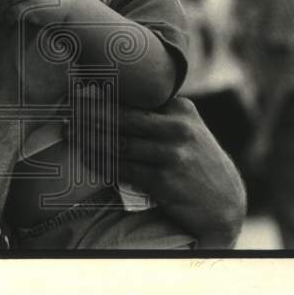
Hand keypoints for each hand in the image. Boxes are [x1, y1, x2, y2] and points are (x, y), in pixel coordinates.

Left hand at [84, 97, 246, 247]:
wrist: (224, 201)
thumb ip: (160, 114)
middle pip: (123, 119)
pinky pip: (124, 170)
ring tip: (71, 133)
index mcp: (181, 110)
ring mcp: (172, 156)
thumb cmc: (198, 161)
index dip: (104, 97)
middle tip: (68, 111)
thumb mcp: (188, 128)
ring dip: (91, 139)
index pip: (135, 100)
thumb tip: (114, 100)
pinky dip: (103, 163)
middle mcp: (178, 129)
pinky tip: (88, 157)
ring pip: (120, 145)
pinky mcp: (165, 182)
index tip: (79, 93)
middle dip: (91, 114)